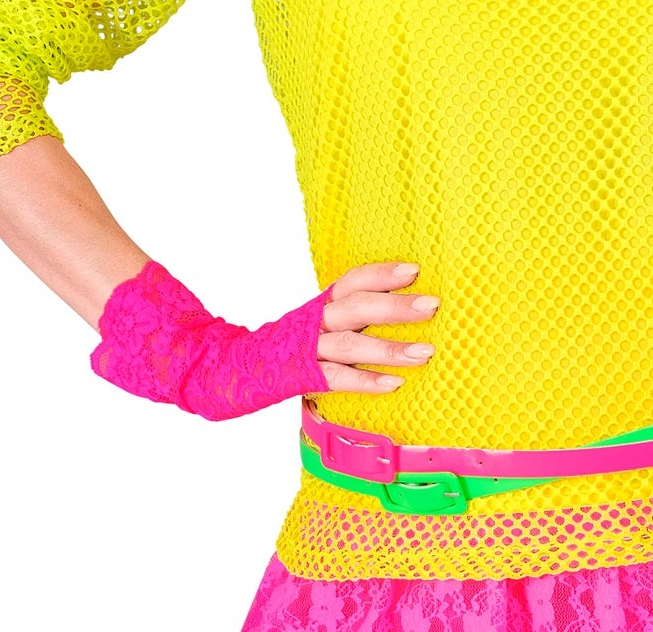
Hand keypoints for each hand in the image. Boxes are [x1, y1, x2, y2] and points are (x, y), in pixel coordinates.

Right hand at [90, 258, 439, 418]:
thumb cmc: (278, 351)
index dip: (381, 272)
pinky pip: (335, 379)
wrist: (219, 373)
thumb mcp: (312, 326)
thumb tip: (391, 309)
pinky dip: (365, 381)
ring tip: (426, 351)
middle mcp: (311, 321)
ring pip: (350, 343)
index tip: (414, 268)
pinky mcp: (297, 378)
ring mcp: (303, 350)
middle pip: (356, 306)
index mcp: (316, 305)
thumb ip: (343, 318)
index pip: (351, 280)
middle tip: (433, 304)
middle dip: (396, 305)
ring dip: (389, 346)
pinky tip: (393, 385)